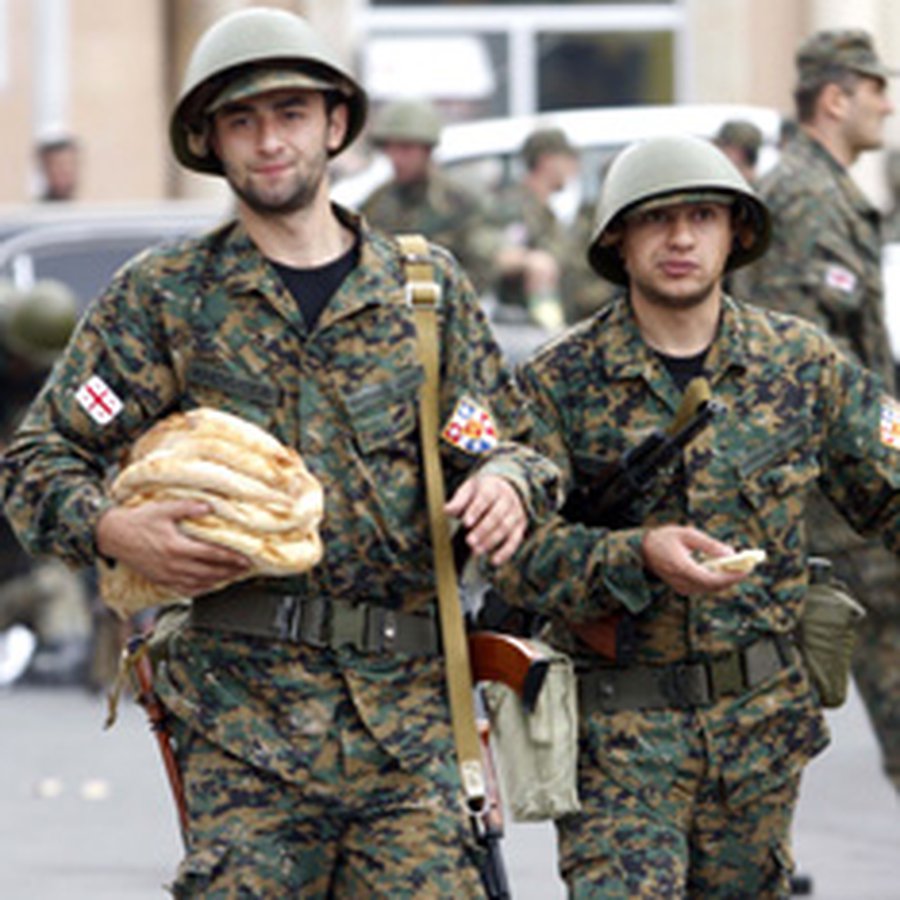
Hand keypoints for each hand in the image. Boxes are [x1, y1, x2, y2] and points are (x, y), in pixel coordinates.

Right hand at [96, 500, 250, 596]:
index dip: (231, 558)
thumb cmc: (139, 521)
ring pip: (200, 583)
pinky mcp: (161, 581)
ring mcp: (167, 576)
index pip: (212, 555)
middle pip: (210, 572)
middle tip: (246, 569)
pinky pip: (185, 590)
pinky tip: (210, 585)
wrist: (114, 536)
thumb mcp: (163, 509)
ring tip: (234, 576)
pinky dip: (201, 589)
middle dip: (230, 571)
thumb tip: (209, 506)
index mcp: (177, 547)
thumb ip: (187, 507)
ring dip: (219, 581)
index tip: (246, 559)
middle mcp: (174, 565)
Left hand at [445, 474, 525, 564]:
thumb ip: (458, 501)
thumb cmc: (480, 492)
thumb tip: (446, 510)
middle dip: (483, 529)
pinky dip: (505, 552)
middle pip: (497, 515)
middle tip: (469, 541)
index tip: (465, 523)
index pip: (486, 497)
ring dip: (491, 541)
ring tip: (476, 551)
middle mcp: (508, 499)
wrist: (504, 487)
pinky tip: (494, 561)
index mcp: (493, 487)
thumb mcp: (468, 490)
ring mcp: (516, 513)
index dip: (476, 510)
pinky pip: (515, 540)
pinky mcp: (520, 527)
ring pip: (506, 528)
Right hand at [641, 524, 748, 594]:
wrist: (641, 549)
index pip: (713, 580)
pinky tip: (721, 569)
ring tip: (737, 567)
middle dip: (732, 578)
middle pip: (714, 587)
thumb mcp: (687, 534)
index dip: (732, 577)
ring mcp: (681, 587)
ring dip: (725, 579)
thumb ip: (709, 545)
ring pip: (710, 588)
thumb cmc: (664, 538)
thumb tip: (730, 553)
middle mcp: (682, 582)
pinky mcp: (681, 588)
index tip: (747, 569)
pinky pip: (703, 587)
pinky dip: (715, 580)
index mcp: (683, 568)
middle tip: (746, 566)